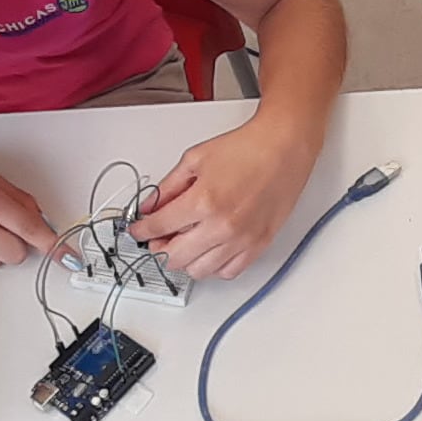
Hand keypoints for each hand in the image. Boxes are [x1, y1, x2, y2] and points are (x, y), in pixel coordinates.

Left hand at [129, 121, 321, 278]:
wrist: (283, 148)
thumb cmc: (247, 148)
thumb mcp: (195, 159)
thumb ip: (168, 187)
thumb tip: (150, 206)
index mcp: (203, 201)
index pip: (158, 228)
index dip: (141, 230)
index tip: (138, 230)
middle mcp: (222, 225)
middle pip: (174, 257)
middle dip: (159, 248)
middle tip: (158, 238)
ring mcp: (242, 239)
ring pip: (199, 271)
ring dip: (185, 260)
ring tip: (184, 244)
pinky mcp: (258, 245)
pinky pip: (228, 272)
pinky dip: (214, 266)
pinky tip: (210, 250)